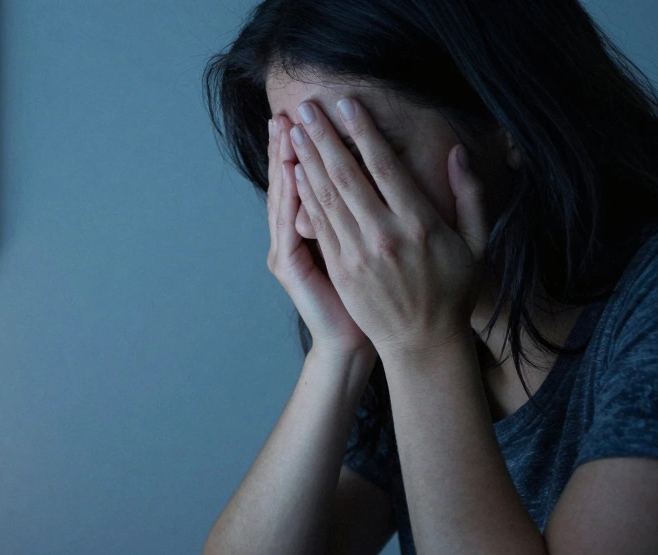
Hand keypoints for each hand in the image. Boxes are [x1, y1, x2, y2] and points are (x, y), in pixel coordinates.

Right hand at [266, 114, 374, 359]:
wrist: (360, 341)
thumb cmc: (372, 299)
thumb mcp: (365, 251)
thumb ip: (360, 213)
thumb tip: (359, 175)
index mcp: (319, 227)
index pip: (311, 177)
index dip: (312, 146)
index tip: (315, 113)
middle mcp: (296, 235)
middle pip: (292, 180)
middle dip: (292, 144)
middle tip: (289, 110)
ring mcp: (289, 249)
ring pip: (286, 196)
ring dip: (285, 161)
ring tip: (285, 129)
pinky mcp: (290, 265)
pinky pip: (290, 223)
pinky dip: (291, 196)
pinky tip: (293, 171)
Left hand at [287, 98, 487, 361]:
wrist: (422, 343)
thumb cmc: (453, 289)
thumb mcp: (476, 242)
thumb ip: (470, 195)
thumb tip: (457, 153)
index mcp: (420, 223)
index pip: (385, 167)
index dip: (363, 132)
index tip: (347, 104)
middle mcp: (384, 235)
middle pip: (347, 176)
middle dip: (323, 138)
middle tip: (306, 108)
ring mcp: (358, 254)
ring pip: (326, 198)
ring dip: (307, 161)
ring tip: (293, 131)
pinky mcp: (340, 269)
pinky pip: (319, 225)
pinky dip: (305, 196)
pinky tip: (295, 173)